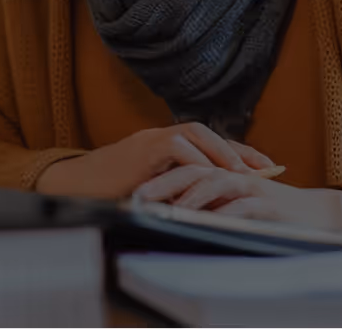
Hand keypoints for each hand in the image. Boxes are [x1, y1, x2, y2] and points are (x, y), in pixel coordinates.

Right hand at [33, 123, 276, 199]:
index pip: (208, 144)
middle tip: (266, 168)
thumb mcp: (152, 193)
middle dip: (238, 149)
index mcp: (165, 146)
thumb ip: (177, 193)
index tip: (267, 168)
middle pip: (206, 132)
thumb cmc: (110, 194)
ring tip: (241, 172)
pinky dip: (194, 160)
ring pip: (194, 133)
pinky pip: (175, 147)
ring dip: (220, 152)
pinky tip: (209, 175)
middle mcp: (160, 137)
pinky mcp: (142, 149)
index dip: (239, 153)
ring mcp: (150, 140)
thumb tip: (210, 209)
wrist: (74, 187)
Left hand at [132, 165, 341, 236]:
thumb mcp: (231, 208)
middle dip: (165, 183)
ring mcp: (250, 186)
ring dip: (193, 196)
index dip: (158, 178)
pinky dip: (226, 213)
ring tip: (172, 209)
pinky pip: (243, 206)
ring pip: (216, 183)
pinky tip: (211, 223)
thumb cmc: (267, 214)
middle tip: (141, 196)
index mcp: (219, 174)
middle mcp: (232, 174)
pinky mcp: (267, 202)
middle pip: (193, 170)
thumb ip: (207, 206)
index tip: (133, 194)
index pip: (183, 169)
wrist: (313, 215)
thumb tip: (171, 215)